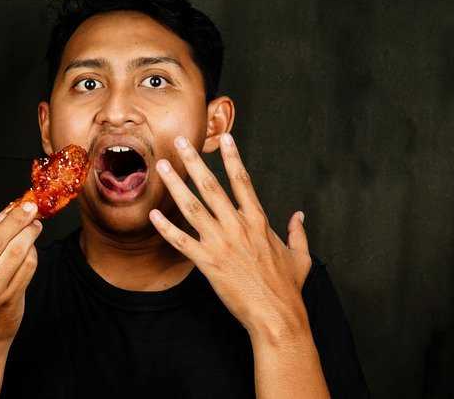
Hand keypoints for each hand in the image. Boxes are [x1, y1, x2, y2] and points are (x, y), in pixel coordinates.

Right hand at [0, 202, 41, 349]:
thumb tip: (6, 212)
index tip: (10, 210)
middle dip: (17, 220)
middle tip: (30, 209)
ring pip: (15, 252)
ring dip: (29, 234)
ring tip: (35, 226)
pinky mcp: (8, 300)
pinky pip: (27, 267)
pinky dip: (32, 253)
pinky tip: (32, 248)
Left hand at [149, 133, 311, 336]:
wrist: (277, 315)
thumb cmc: (288, 288)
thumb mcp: (300, 256)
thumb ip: (297, 233)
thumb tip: (298, 217)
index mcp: (258, 221)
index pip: (243, 181)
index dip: (233, 157)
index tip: (225, 137)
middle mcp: (238, 227)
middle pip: (212, 186)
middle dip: (194, 162)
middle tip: (180, 141)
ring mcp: (222, 243)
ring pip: (193, 207)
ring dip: (175, 185)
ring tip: (162, 167)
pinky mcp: (209, 263)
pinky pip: (182, 241)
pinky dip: (166, 227)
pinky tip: (153, 214)